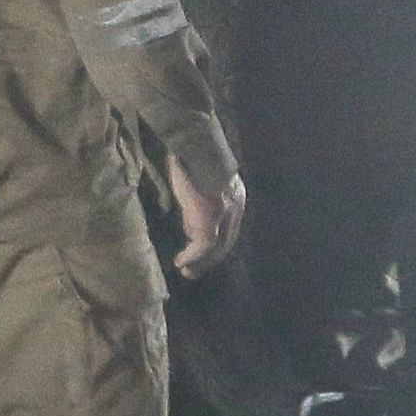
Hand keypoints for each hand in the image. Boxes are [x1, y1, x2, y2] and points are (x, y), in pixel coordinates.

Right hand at [168, 153, 246, 279]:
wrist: (196, 144)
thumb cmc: (193, 153)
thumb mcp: (200, 174)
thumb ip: (199, 190)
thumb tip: (187, 206)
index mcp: (235, 194)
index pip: (229, 226)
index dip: (216, 242)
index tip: (202, 254)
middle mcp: (235, 207)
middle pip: (226, 241)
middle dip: (210, 259)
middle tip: (194, 271)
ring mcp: (224, 214)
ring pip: (216, 248)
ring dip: (200, 262)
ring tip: (186, 271)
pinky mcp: (210, 218)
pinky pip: (202, 245)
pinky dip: (191, 256)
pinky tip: (180, 262)